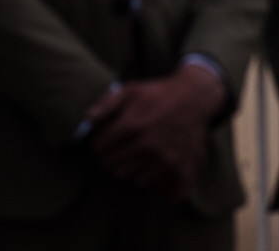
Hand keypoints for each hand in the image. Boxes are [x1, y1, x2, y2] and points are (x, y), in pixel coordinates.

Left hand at [85, 64, 225, 199]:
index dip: (98, 145)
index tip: (103, 142)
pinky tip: (155, 169)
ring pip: (133, 178)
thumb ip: (106, 105)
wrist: (192, 99)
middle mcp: (146, 146)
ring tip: (140, 153)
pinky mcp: (179, 170)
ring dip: (133, 168)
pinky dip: (155, 181)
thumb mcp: (130, 90)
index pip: (100, 149)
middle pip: (113, 166)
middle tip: (120, 148)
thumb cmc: (157, 94)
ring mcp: (164, 161)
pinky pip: (157, 188)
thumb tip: (86, 120)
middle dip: (112, 158)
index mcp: (132, 126)